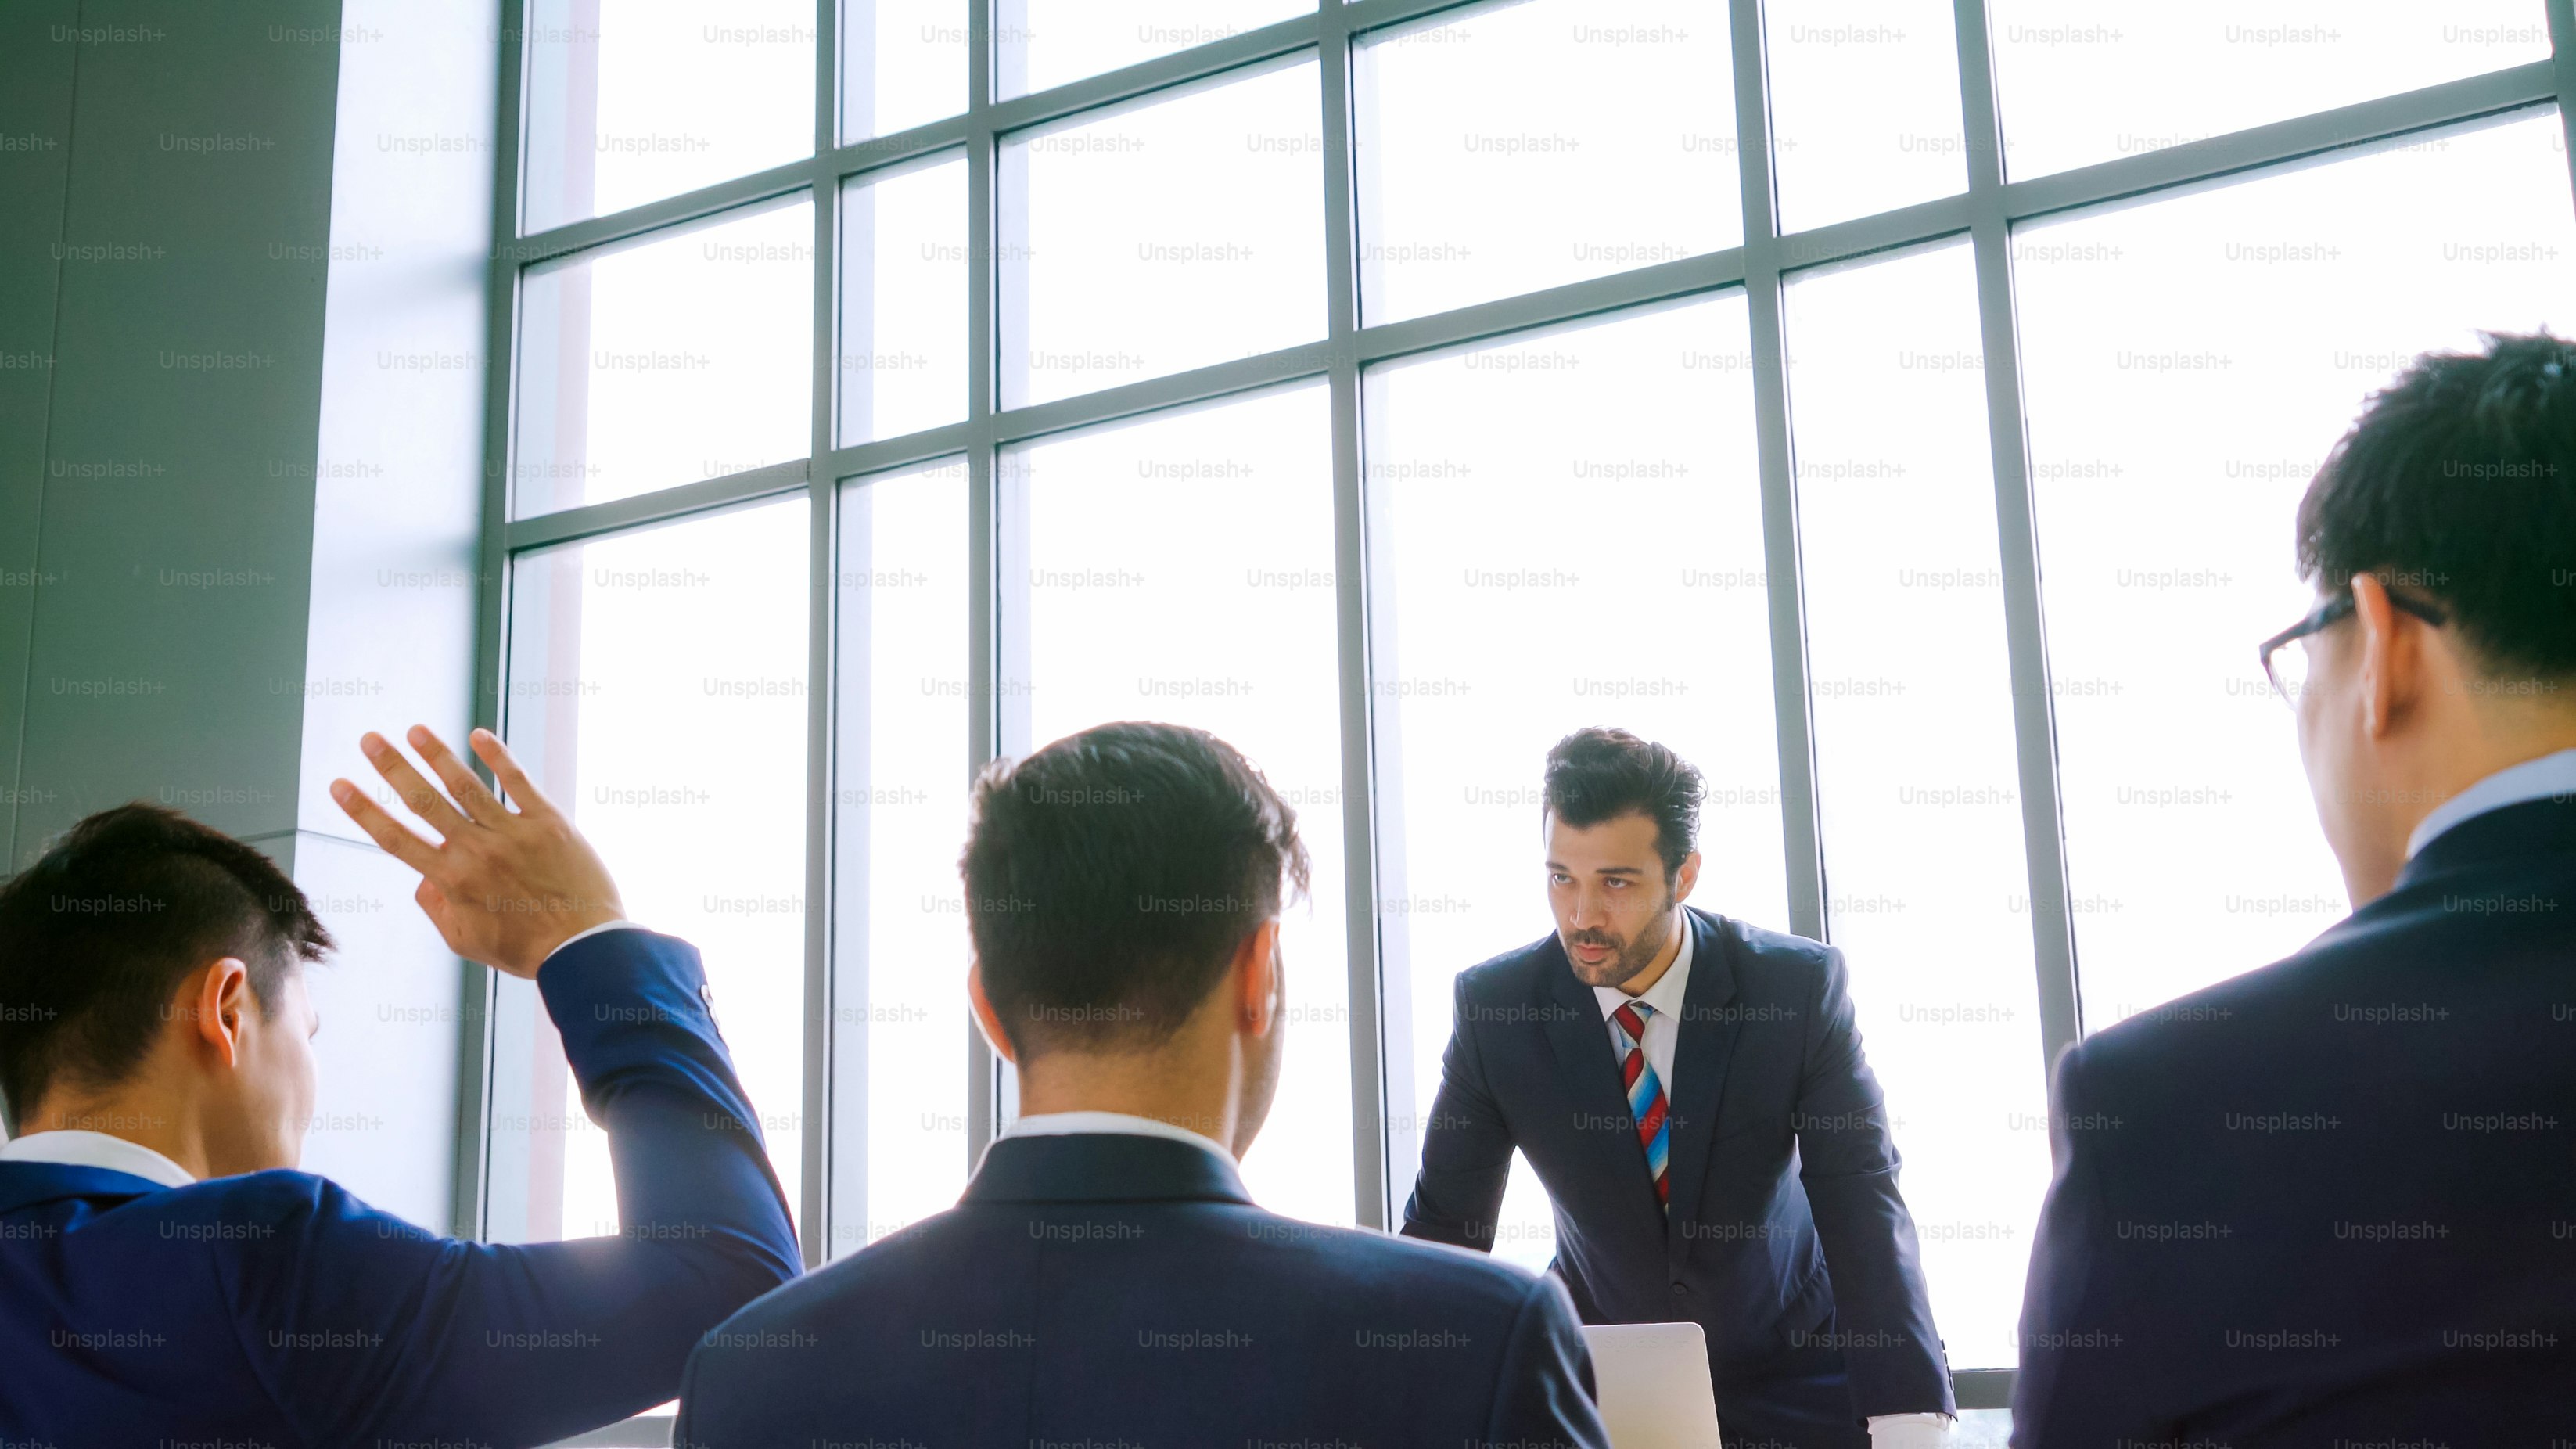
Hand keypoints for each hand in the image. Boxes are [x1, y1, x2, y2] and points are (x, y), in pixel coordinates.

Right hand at [330, 725, 625, 978]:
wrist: (585, 946)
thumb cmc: (525, 949)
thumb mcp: (465, 940)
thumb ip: (436, 908)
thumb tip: (421, 879)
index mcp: (451, 881)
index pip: (395, 838)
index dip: (363, 810)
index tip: (339, 784)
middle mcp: (476, 851)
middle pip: (424, 801)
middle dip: (392, 768)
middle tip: (369, 740)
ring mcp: (512, 832)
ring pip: (466, 785)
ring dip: (436, 754)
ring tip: (414, 730)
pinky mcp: (548, 822)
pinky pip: (518, 782)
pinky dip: (498, 757)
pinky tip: (478, 735)